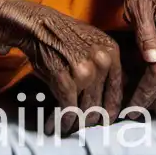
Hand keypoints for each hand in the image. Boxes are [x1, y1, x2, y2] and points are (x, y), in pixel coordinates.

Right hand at [0, 0, 122, 135]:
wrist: (37, 25)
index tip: (105, 121)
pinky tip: (58, 126)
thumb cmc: (62, 35)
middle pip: (100, 104)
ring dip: (76, 124)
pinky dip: (63, 120)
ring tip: (69, 129)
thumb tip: (114, 93)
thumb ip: (106, 65)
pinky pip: (68, 108)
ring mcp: (85, 71)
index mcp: (112, 52)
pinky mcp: (66, 80)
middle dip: (90, 120)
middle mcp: (102, 62)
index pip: (117, 91)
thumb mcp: (92, 42)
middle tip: (82, 127)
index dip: (110, 111)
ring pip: (85, 109)